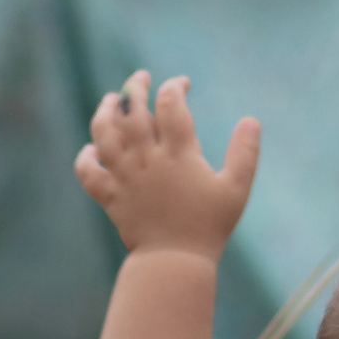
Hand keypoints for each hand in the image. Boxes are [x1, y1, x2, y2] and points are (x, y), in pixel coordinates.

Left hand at [74, 70, 259, 260]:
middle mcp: (147, 159)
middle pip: (132, 111)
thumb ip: (245, 153)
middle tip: (141, 77)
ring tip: (111, 100)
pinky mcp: (111, 197)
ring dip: (105, 112)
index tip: (182, 84)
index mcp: (178, 153)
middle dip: (134, 88)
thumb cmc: (210, 225)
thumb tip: (251, 120)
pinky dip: (86, 158)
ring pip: (104, 135)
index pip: (170, 104)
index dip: (175, 87)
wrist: (175, 262)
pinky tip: (91, 150)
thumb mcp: (236, 189)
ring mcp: (125, 177)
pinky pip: (89, 173)